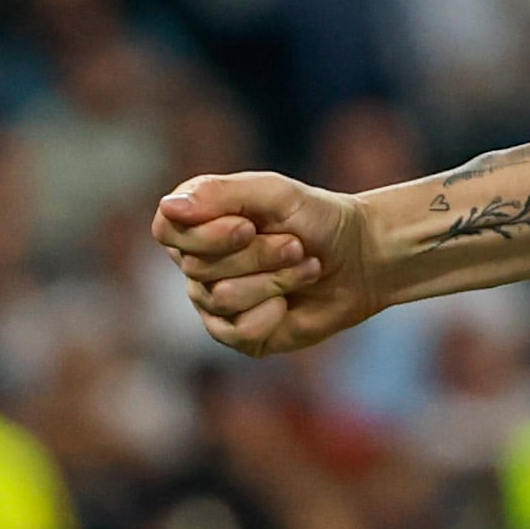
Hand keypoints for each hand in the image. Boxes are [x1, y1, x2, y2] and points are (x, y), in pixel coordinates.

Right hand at [153, 169, 379, 355]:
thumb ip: (221, 193)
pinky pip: (238, 332)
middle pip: (198, 267)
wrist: (361, 259)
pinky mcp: (238, 335)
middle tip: (295, 244)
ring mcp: (214, 302)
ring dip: (274, 280)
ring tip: (304, 266)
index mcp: (197, 220)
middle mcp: (197, 262)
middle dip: (258, 255)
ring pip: (221, 299)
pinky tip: (290, 303)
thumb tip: (168, 207)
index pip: (167, 229)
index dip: (206, 234)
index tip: (248, 225)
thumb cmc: (316, 218)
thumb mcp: (274, 193)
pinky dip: (273, 314)